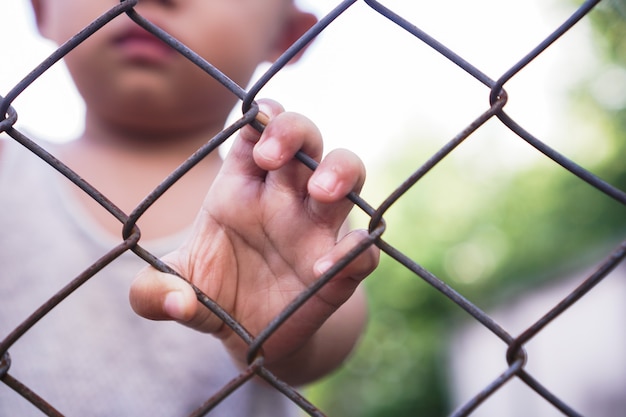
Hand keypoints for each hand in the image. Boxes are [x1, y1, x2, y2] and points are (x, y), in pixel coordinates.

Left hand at [129, 99, 378, 378]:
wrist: (250, 337)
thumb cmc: (212, 297)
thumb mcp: (170, 292)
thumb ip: (153, 292)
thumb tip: (175, 302)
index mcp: (242, 188)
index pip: (257, 132)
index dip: (262, 117)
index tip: (256, 118)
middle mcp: (285, 198)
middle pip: (306, 139)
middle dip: (295, 132)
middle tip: (273, 158)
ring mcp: (316, 229)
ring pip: (348, 173)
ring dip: (341, 171)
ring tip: (321, 192)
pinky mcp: (339, 269)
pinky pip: (363, 249)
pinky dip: (355, 251)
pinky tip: (324, 269)